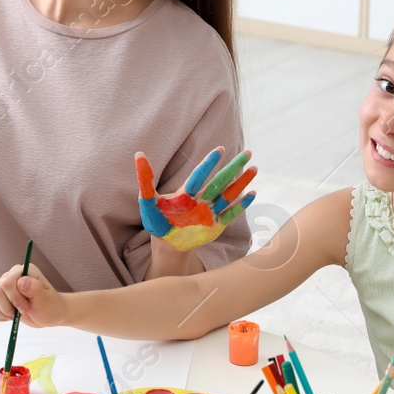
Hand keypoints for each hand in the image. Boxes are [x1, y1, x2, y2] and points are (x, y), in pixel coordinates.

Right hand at [0, 264, 65, 327]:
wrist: (47, 315)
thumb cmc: (49, 306)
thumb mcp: (45, 300)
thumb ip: (34, 289)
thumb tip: (21, 281)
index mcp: (23, 271)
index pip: (6, 282)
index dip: (14, 299)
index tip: (26, 308)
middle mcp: (11, 275)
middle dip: (8, 307)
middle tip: (22, 312)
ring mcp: (3, 286)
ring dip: (3, 312)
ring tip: (16, 314)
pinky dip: (0, 315)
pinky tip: (11, 316)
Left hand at [137, 147, 257, 251]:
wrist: (168, 243)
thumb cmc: (158, 221)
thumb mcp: (148, 202)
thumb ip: (145, 180)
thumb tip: (139, 154)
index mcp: (186, 192)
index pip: (199, 175)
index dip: (209, 163)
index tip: (220, 150)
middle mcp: (201, 199)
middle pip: (220, 181)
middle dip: (233, 167)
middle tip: (248, 152)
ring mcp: (210, 211)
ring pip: (229, 194)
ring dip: (241, 182)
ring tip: (254, 169)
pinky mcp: (216, 225)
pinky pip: (231, 213)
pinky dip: (241, 205)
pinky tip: (252, 194)